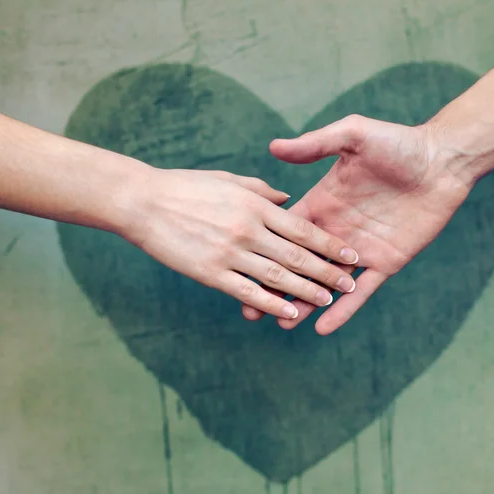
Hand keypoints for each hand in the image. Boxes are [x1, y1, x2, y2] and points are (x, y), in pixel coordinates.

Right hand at [120, 168, 358, 318]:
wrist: (142, 201)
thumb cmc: (186, 187)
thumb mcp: (229, 180)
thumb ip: (262, 191)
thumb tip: (288, 200)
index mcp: (255, 204)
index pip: (302, 228)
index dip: (329, 244)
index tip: (350, 255)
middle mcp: (248, 229)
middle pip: (297, 255)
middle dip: (327, 271)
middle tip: (348, 283)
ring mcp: (230, 252)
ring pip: (277, 276)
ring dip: (306, 291)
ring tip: (328, 301)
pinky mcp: (210, 272)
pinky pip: (247, 292)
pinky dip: (271, 304)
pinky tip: (290, 312)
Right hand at [241, 114, 473, 333]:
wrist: (442, 160)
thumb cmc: (397, 143)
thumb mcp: (352, 135)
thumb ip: (315, 144)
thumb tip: (273, 147)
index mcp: (323, 204)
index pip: (287, 234)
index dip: (264, 252)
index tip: (241, 270)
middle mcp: (337, 230)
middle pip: (299, 265)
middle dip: (276, 286)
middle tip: (251, 311)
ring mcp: (360, 250)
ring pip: (326, 284)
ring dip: (304, 303)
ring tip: (280, 324)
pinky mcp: (385, 262)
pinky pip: (361, 292)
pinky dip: (343, 310)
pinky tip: (322, 328)